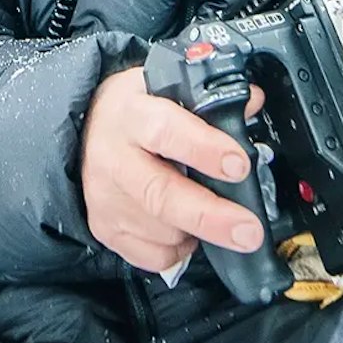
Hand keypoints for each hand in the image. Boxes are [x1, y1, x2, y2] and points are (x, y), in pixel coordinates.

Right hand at [80, 66, 265, 273]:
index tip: (239, 166)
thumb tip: (252, 104)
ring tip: (217, 218)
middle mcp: (112, 158)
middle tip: (248, 231)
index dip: (204, 150)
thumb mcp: (168, 88)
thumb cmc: (138, 112)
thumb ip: (210, 98)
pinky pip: (153, 254)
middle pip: (161, 194)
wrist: (89, 131)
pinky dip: (180, 249)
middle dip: (211, 217)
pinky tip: (186, 228)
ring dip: (198, 231)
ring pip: (162, 231)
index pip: (164, 131)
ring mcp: (106, 198)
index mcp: (131, 114)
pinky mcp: (105, 228)